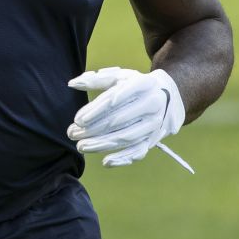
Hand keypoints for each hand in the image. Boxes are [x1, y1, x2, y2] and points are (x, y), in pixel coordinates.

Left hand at [67, 67, 184, 167]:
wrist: (166, 97)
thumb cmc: (135, 86)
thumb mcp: (119, 77)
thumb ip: (96, 79)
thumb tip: (72, 84)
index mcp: (142, 84)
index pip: (115, 99)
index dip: (95, 110)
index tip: (78, 120)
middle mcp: (151, 104)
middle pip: (118, 120)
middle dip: (92, 129)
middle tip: (72, 133)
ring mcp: (154, 123)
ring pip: (126, 138)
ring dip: (101, 144)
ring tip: (81, 146)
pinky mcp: (154, 138)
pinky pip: (139, 151)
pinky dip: (123, 158)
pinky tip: (105, 161)